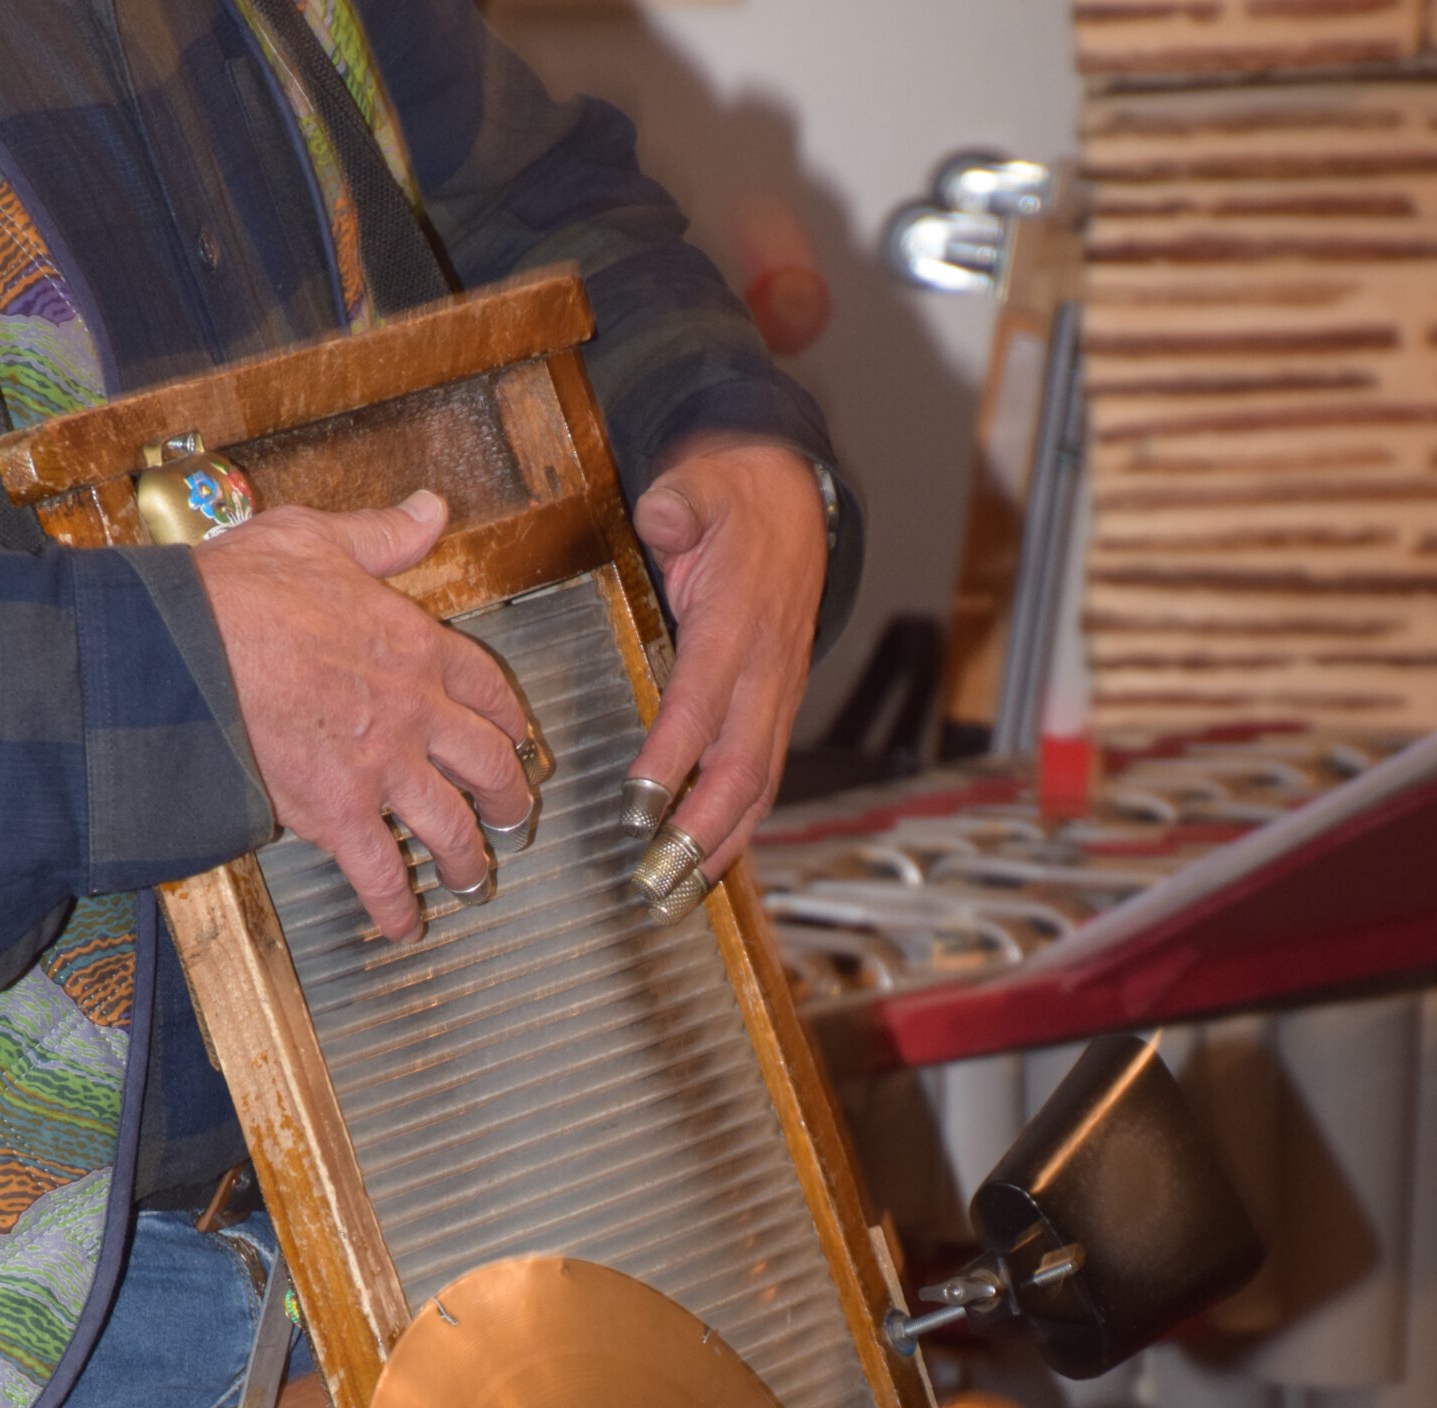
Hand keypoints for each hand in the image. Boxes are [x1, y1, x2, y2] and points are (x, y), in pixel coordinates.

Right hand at [195, 490, 532, 943]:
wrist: (185, 651)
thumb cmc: (239, 591)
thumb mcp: (317, 538)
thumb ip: (381, 535)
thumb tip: (428, 513)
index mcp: (413, 644)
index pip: (486, 686)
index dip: (509, 718)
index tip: (519, 737)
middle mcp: (413, 711)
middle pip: (487, 763)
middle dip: (509, 796)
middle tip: (515, 817)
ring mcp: (381, 768)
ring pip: (449, 825)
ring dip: (466, 858)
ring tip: (472, 878)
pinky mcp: (339, 814)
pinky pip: (382, 872)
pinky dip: (395, 906)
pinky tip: (403, 928)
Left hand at [627, 438, 827, 879]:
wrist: (796, 501)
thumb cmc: (736, 501)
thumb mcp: (702, 483)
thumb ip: (679, 505)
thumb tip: (663, 518)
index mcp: (740, 621)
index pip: (704, 701)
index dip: (674, 757)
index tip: (639, 805)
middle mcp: (768, 670)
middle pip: (742, 767)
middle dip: (702, 831)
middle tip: (658, 878)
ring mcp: (778, 696)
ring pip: (758, 786)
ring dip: (720, 847)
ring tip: (677, 895)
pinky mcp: (777, 710)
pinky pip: (761, 780)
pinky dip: (735, 828)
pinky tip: (703, 866)